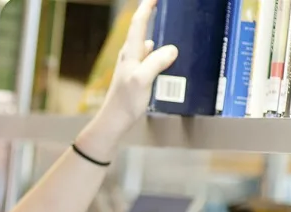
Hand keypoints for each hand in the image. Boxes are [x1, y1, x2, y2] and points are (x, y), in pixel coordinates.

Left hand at [75, 0, 178, 160]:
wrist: (113, 121)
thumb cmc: (126, 101)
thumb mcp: (142, 79)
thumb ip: (156, 62)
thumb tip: (172, 49)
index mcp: (130, 52)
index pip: (138, 22)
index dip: (147, 7)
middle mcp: (130, 56)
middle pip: (142, 31)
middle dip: (154, 18)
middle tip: (170, 12)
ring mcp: (132, 66)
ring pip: (148, 46)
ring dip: (159, 39)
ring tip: (177, 35)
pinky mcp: (136, 76)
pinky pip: (151, 59)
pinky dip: (160, 55)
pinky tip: (171, 61)